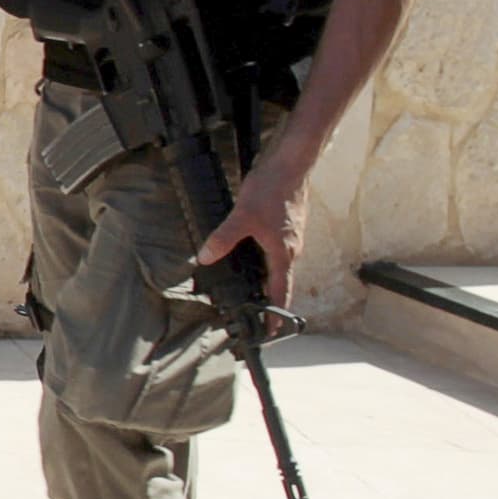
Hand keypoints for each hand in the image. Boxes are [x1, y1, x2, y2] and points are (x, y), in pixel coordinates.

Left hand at [195, 156, 310, 303]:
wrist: (290, 165)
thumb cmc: (273, 190)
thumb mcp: (243, 216)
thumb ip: (224, 239)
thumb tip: (206, 257)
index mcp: (283, 253)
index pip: (280, 292)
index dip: (274, 314)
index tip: (271, 333)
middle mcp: (291, 249)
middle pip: (278, 282)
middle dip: (266, 300)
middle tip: (252, 315)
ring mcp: (290, 238)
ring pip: (276, 266)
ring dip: (263, 280)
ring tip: (247, 291)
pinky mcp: (285, 227)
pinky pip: (274, 252)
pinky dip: (262, 261)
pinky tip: (248, 257)